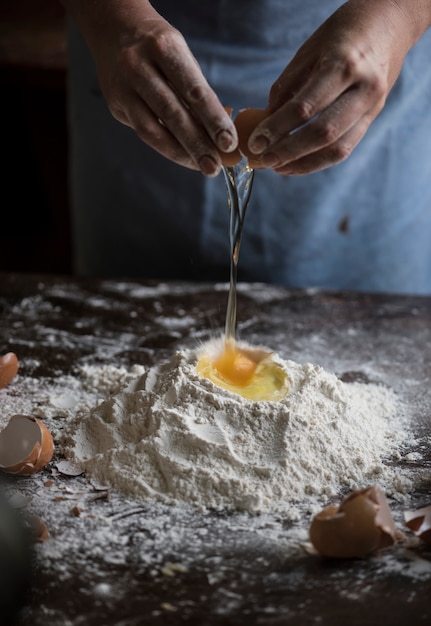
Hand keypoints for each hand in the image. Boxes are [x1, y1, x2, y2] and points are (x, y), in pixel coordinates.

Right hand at [63, 0, 236, 175]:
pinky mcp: (115, 104)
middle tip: (215, 166)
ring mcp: (123, 87)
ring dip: (181, 153)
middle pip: (173, 113)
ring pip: (153, 130)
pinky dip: (166, 147)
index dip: (213, 119)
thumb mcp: (181, 54)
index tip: (229, 143)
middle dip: (197, 144)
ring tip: (201, 166)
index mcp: (164, 48)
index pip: (194, 90)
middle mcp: (139, 66)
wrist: (114, 29)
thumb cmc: (157, 47)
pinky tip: (184, 155)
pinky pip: (143, 132)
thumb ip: (197, 90)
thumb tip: (218, 131)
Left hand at [248, 0, 430, 174]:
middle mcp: (363, 89)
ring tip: (278, 168)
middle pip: (323, 133)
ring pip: (337, 148)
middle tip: (264, 160)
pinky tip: (296, 165)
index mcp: (343, 65)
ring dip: (304, 164)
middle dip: (289, 151)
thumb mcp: (308, 52)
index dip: (277, 129)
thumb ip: (286, 89)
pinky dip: (318, 161)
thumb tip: (265, 125)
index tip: (255, 142)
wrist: (388, 26)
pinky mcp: (372, 119)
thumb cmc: (341, 35)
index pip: (305, 107)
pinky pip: (345, 149)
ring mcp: (372, 107)